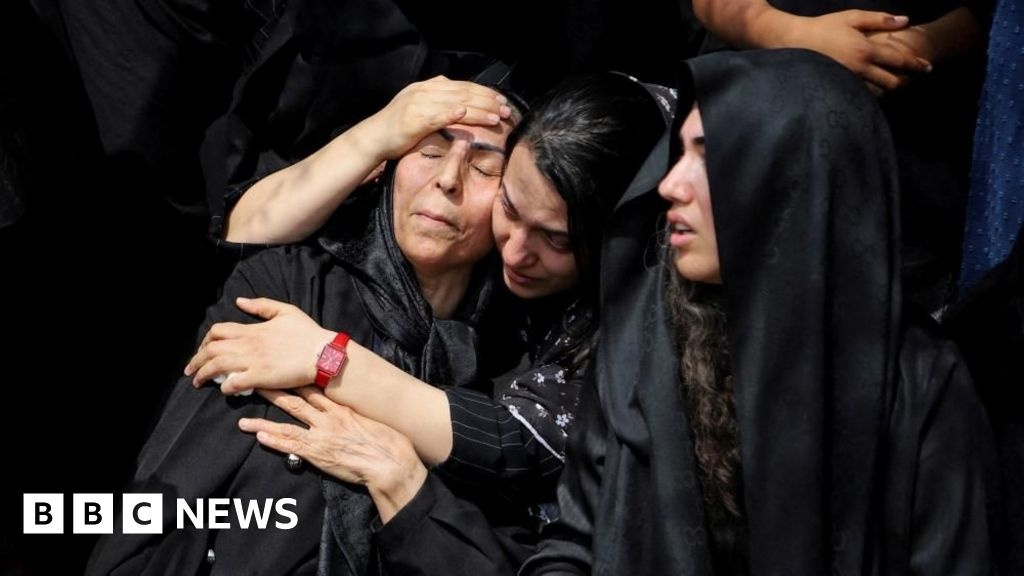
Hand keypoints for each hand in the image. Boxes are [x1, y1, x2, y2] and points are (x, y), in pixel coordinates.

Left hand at [185, 297, 334, 393]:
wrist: (322, 353)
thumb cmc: (307, 333)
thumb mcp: (285, 310)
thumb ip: (261, 305)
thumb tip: (240, 301)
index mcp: (252, 329)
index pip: (217, 331)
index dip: (204, 341)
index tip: (202, 350)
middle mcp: (248, 344)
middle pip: (211, 350)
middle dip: (196, 360)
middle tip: (191, 370)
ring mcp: (253, 361)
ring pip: (217, 367)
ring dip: (203, 375)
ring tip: (198, 382)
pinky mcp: (261, 377)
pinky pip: (234, 383)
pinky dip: (225, 387)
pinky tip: (225, 389)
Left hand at [239, 388, 427, 522]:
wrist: (391, 463)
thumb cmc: (389, 443)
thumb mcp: (372, 422)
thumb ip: (355, 417)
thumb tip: (348, 416)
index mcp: (342, 409)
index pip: (314, 389)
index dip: (295, 380)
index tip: (281, 371)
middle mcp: (329, 417)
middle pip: (296, 399)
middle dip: (274, 390)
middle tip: (255, 381)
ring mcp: (322, 435)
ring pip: (287, 422)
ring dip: (264, 419)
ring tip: (244, 417)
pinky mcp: (318, 454)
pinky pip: (290, 445)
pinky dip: (273, 440)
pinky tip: (258, 436)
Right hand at [357, 76, 512, 161]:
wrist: (373, 137)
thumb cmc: (397, 128)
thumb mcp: (418, 107)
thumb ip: (437, 101)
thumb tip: (459, 102)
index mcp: (427, 87)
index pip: (462, 86)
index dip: (483, 92)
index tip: (500, 99)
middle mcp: (425, 92)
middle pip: (463, 93)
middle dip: (487, 100)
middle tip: (506, 108)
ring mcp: (419, 105)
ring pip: (455, 103)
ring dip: (478, 109)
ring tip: (496, 116)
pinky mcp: (414, 120)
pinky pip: (435, 115)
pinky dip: (450, 113)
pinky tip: (464, 113)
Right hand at [793, 10, 929, 92]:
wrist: (793, 43)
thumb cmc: (824, 27)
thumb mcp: (852, 17)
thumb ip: (880, 19)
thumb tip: (905, 20)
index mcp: (866, 50)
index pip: (898, 60)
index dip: (916, 64)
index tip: (928, 68)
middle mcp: (860, 69)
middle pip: (891, 82)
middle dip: (903, 80)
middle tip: (909, 77)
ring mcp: (848, 82)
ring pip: (877, 92)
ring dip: (886, 87)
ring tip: (890, 81)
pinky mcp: (838, 89)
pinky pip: (861, 94)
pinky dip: (870, 92)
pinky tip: (870, 87)